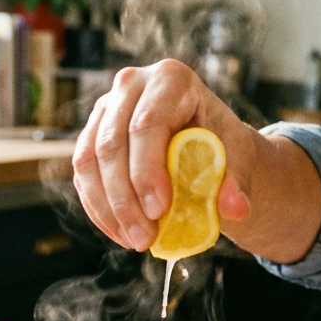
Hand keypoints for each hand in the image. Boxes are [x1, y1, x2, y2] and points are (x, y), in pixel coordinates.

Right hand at [72, 59, 320, 260]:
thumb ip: (236, 181)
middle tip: (145, 238)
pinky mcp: (92, 134)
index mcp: (171, 79)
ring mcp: (106, 107)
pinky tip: (120, 233)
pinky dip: (99, 208)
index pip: (147, 124)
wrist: (207, 144)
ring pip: (89, 160)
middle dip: (126, 198)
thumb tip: (236, 209)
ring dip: (109, 208)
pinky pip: (83, 174)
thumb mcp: (237, 159)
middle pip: (112, 143)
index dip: (147, 170)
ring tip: (135, 241)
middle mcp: (131, 84)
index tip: (159, 210)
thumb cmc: (223, 145)